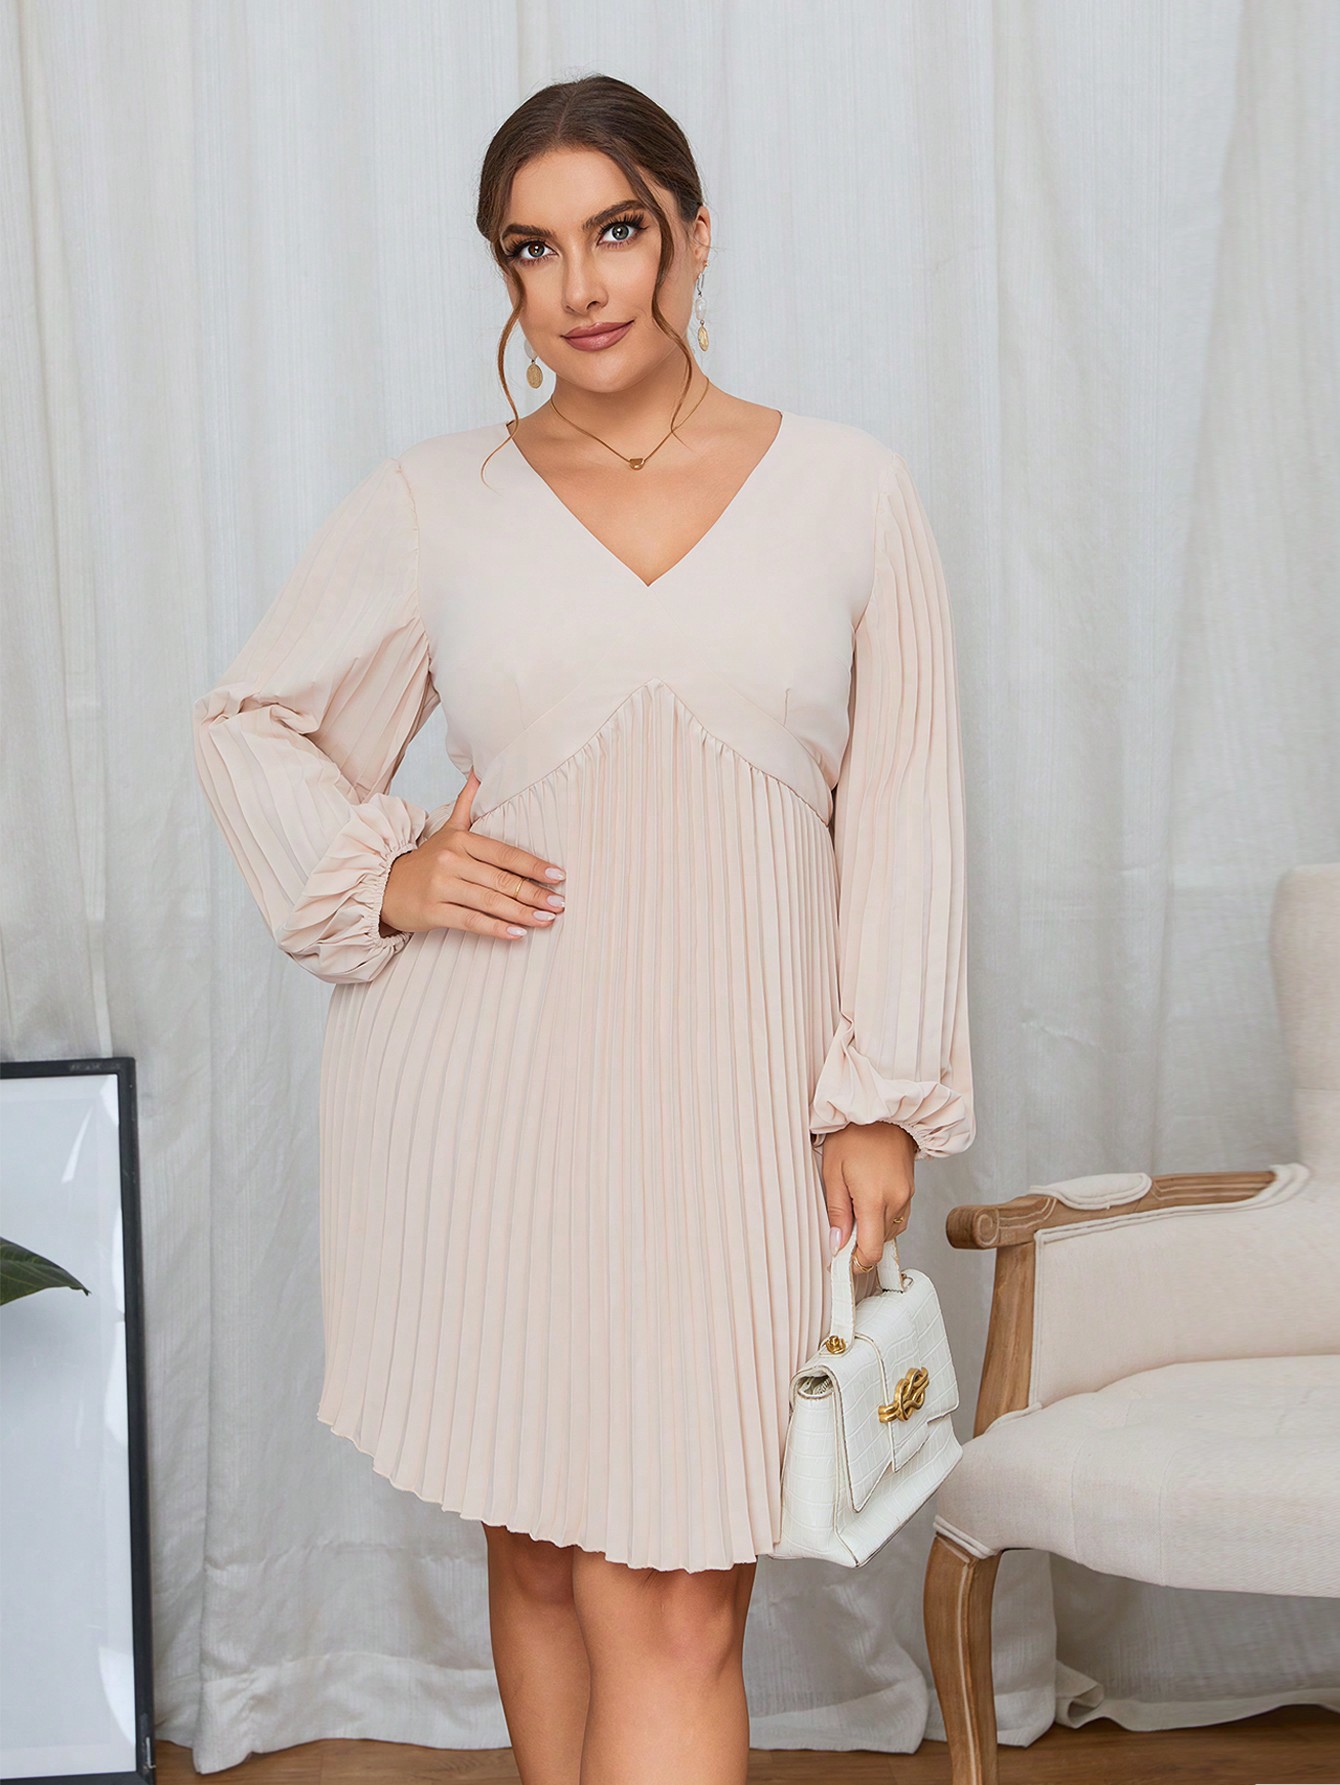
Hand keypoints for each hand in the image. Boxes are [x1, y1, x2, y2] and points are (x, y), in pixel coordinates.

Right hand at [379, 769, 567, 940]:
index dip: (533, 865)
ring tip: (546, 920)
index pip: (504, 853)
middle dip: (534, 893)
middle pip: (501, 879)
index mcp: (461, 840)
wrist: (384, 885)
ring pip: (489, 901)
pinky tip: (517, 935)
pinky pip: (471, 921)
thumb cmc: (425, 861)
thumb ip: (467, 803)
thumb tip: (480, 769)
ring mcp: (442, 886)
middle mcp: (451, 861)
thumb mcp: (447, 829)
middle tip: (559, 904)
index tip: (558, 876)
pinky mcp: (433, 911)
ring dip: (521, 913)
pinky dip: (496, 929)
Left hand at [821, 1121, 915, 1271]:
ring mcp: (906, 1197)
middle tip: (841, 1224)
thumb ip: (836, 1212)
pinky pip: (897, 1217)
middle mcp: (896, 1201)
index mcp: (874, 1199)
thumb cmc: (854, 1135)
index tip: (842, 1261)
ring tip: (854, 1204)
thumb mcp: (833, 1172)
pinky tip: (869, 1199)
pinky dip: (882, 1217)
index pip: (871, 1252)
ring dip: (872, 1229)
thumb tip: (837, 1244)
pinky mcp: (910, 1191)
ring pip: (889, 1232)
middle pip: (880, 1243)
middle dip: (860, 1242)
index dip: (856, 1263)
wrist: (882, 1112)